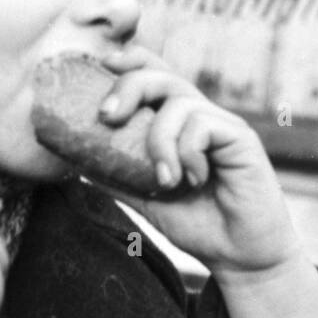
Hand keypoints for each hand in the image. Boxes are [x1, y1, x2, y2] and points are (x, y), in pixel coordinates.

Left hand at [97, 45, 303, 279]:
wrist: (239, 255)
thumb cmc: (199, 224)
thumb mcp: (147, 198)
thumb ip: (119, 177)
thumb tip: (77, 162)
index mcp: (177, 124)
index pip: (154, 74)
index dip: (129, 62)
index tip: (102, 65)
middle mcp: (199, 116)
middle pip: (161, 76)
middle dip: (128, 88)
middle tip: (107, 117)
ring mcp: (221, 124)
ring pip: (178, 102)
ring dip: (159, 141)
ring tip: (163, 181)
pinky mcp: (240, 137)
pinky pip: (201, 125)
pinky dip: (187, 154)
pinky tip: (193, 181)